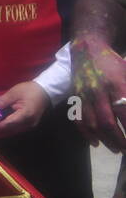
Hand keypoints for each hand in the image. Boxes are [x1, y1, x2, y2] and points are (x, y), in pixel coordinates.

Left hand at [0, 81, 50, 138]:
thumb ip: (1, 101)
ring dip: (0, 129)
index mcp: (25, 115)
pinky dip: (6, 127)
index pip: (7, 124)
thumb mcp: (14, 93)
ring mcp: (29, 125)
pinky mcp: (29, 124)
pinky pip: (15, 128)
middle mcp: (28, 124)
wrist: (46, 91)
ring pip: (12, 130)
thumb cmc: (31, 90)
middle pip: (9, 129)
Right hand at [71, 34, 125, 151]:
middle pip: (108, 123)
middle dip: (119, 140)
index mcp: (116, 84)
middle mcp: (99, 91)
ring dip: (106, 140)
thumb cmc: (114, 62)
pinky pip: (79, 119)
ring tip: (116, 149)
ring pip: (93, 124)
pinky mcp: (76, 97)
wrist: (87, 48)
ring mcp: (85, 95)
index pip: (125, 112)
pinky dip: (87, 134)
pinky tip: (96, 142)